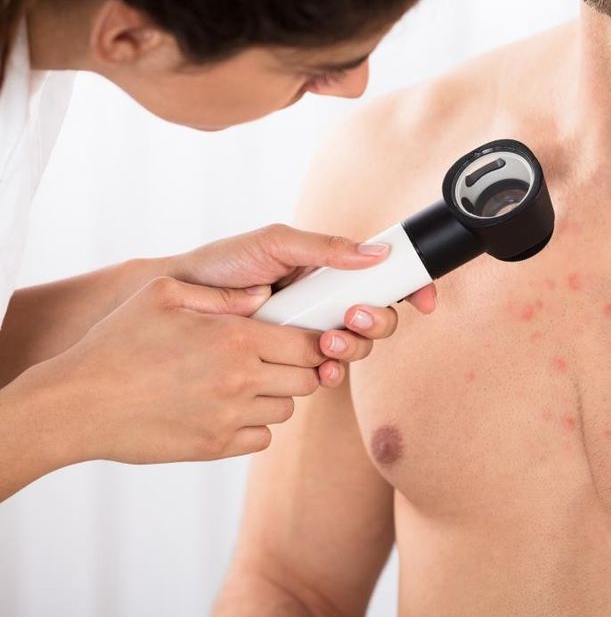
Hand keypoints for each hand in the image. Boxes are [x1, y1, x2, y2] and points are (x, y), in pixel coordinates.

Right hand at [35, 277, 332, 463]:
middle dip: (299, 368)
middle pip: (307, 379)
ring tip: (246, 382)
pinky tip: (229, 409)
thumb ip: (222, 294)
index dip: (312, 341)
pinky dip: (255, 426)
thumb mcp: (163, 295)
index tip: (301, 339)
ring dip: (276, 396)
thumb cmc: (116, 343)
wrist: (77, 404)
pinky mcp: (215, 448)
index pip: (308, 344)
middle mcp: (240, 379)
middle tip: (276, 360)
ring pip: (287, 409)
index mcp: (234, 338)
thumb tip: (267, 295)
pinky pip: (263, 438)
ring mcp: (230, 418)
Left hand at [166, 224, 436, 378]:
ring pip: (358, 348)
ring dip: (353, 347)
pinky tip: (318, 369)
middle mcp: (328, 302)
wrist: (180, 301)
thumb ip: (325, 248)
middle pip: (380, 318)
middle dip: (377, 322)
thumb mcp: (275, 244)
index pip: (384, 279)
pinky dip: (330, 372)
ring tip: (325, 342)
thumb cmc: (224, 265)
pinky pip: (328, 372)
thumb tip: (378, 253)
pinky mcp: (293, 363)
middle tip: (353, 317)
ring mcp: (312, 334)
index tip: (424, 301)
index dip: (412, 289)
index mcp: (331, 270)